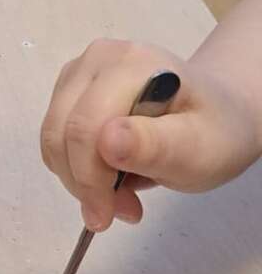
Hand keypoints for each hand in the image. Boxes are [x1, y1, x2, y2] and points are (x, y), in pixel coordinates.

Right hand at [39, 37, 261, 232]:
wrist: (220, 113)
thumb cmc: (214, 133)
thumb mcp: (200, 150)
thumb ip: (155, 146)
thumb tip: (106, 142)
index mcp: (133, 64)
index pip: (86, 126)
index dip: (89, 178)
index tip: (108, 216)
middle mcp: (100, 57)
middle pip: (62, 129)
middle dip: (84, 182)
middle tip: (122, 211)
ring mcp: (82, 68)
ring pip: (54, 135)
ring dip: (78, 176)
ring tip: (122, 194)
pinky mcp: (72, 85)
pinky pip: (57, 134)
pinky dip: (75, 164)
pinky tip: (111, 173)